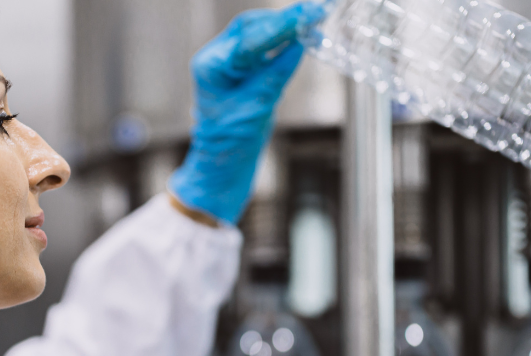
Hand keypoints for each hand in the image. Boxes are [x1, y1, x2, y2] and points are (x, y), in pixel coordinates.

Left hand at [168, 2, 325, 223]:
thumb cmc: (232, 143)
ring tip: (316, 17)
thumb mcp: (257, 108)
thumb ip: (276, 73)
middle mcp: (216, 58)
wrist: (221, 165)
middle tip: (319, 10)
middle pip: (252, 27)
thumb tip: (300, 41)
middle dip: (285, 19)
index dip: (282, 24)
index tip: (310, 13)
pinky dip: (283, 40)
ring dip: (286, 26)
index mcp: (211, 66)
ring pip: (258, 33)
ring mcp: (226, 63)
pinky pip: (262, 47)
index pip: (250, 37)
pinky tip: (304, 35)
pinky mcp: (239, 70)